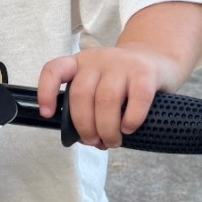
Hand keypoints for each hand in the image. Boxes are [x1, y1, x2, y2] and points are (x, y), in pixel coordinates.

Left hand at [37, 46, 176, 149]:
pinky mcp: (145, 72)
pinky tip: (129, 128)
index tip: (47, 114)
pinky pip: (136, 99)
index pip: (54, 70)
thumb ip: (88, 104)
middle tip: (94, 142)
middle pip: (81, 95)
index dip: (46, 92)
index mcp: (79, 63)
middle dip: (84, 126)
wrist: (156, 60)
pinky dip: (130, 120)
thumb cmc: (123, 82)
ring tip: (113, 141)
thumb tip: (86, 139)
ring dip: (107, 128)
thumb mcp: (99, 85)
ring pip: (106, 100)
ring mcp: (122, 63)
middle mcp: (97, 59)